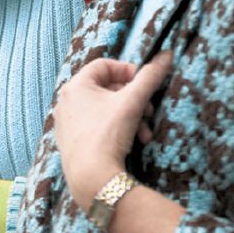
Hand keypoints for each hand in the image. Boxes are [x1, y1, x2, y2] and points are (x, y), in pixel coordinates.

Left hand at [54, 53, 172, 210]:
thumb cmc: (107, 134)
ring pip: (105, 110)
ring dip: (130, 118)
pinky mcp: (71, 140)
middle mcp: (66, 100)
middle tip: (149, 111)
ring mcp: (67, 121)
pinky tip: (132, 143)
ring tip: (145, 134)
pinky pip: (97, 126)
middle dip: (134, 100)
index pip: (104, 65)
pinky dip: (116, 130)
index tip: (145, 82)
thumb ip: (150, 76)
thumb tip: (167, 55)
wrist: (91, 177)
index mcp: (75, 85)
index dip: (128, 70)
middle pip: (107, 88)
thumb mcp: (133, 102)